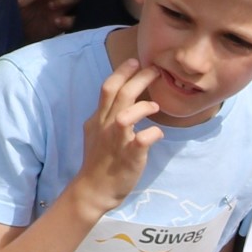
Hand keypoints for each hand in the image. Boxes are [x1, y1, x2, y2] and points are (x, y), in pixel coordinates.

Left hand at [17, 0, 77, 40]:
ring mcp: (65, 9)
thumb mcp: (18, 2)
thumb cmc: (20, 11)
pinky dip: (68, 20)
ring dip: (66, 3)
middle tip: (49, 5)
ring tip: (52, 10)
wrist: (19, 30)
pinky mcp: (66, 23)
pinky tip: (56, 23)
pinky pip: (74, 19)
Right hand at [73, 57, 161, 211]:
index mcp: (98, 119)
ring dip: (143, 106)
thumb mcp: (94, 133)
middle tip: (154, 69)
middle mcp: (106, 126)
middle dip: (138, 78)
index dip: (121, 72)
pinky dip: (153, 133)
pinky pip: (142, 140)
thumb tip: (118, 104)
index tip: (134, 61)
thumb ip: (105, 117)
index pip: (108, 88)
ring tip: (156, 105)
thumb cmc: (97, 161)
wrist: (93, 189)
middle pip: (120, 95)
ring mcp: (117, 141)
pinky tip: (158, 133)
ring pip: (126, 115)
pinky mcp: (129, 156)